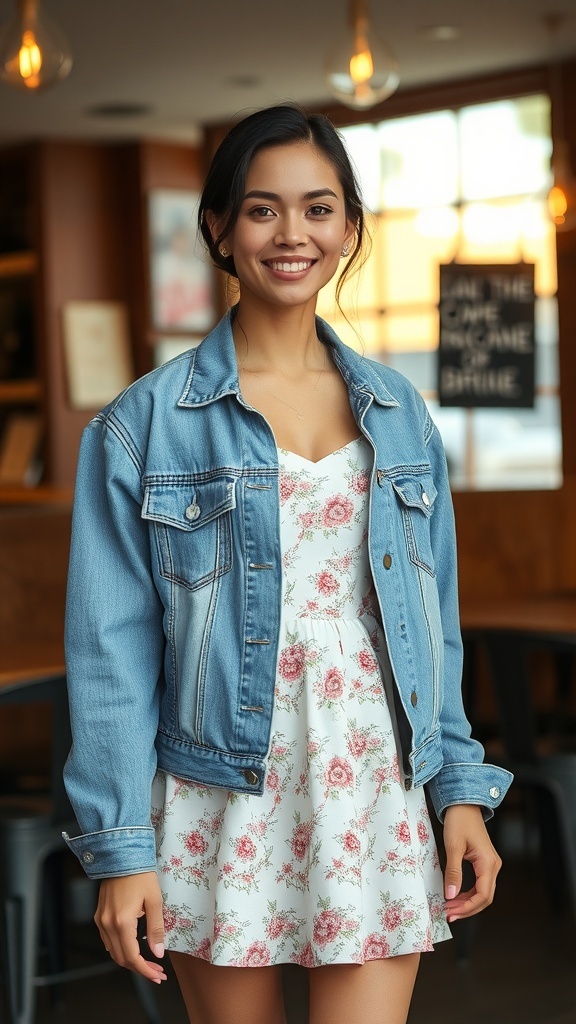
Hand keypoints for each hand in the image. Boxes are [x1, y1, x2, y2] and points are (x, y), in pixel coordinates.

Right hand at [95, 871, 166, 982]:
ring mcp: (100, 921)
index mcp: (122, 922)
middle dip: (140, 968)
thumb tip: (158, 953)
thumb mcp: (155, 901)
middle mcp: (107, 924)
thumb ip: (156, 929)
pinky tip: (134, 947)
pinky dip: (120, 948)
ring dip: (130, 960)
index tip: (158, 976)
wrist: (121, 856)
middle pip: (121, 959)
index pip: (132, 957)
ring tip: (149, 962)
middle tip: (157, 972)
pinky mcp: (99, 916)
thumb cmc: (140, 875)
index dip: (145, 970)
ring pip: (113, 951)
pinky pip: (108, 940)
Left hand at [442, 804, 501, 921]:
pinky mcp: (484, 862)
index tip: (452, 912)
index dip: (468, 908)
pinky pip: (480, 884)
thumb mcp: (453, 846)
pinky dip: (468, 893)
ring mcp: (490, 864)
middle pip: (485, 897)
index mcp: (488, 863)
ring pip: (483, 892)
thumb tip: (451, 895)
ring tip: (450, 907)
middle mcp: (493, 865)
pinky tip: (456, 896)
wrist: (464, 804)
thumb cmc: (459, 820)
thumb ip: (453, 872)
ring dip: (467, 902)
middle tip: (449, 913)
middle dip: (467, 908)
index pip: (483, 895)